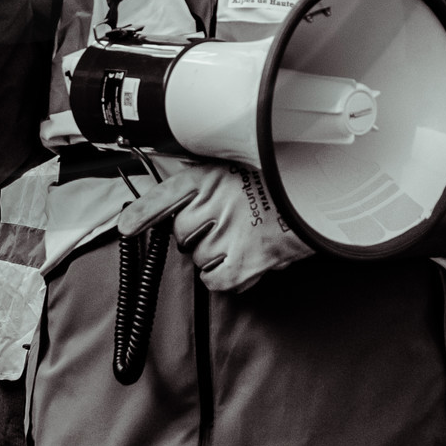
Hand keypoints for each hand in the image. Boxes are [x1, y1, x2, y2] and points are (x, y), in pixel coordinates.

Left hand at [117, 162, 313, 294]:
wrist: (319, 198)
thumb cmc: (280, 180)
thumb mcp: (238, 165)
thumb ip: (207, 175)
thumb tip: (178, 177)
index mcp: (211, 177)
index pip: (166, 195)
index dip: (142, 212)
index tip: (125, 226)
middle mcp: (216, 204)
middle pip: (181, 232)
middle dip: (194, 233)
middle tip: (218, 225)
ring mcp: (230, 234)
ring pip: (197, 257)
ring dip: (211, 253)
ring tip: (237, 238)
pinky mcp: (245, 263)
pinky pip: (215, 280)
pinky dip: (222, 276)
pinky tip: (238, 261)